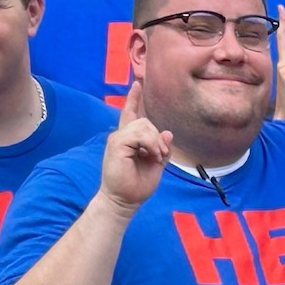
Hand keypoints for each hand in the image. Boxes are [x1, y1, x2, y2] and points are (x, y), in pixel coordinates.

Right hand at [98, 81, 171, 209]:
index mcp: (128, 139)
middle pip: (145, 121)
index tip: (137, 84)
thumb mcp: (156, 164)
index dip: (133, 99)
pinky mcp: (116, 144)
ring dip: (156, 142)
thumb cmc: (138, 185)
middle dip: (158, 137)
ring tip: (156, 157)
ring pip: (144, 126)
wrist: (124, 200)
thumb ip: (161, 148)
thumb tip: (168, 133)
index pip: (130, 114)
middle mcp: (120, 136)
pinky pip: (139, 134)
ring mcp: (117, 139)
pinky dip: (151, 144)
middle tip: (161, 155)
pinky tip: (152, 156)